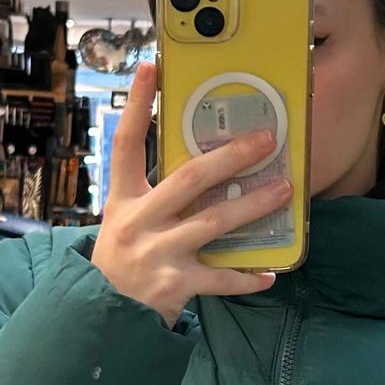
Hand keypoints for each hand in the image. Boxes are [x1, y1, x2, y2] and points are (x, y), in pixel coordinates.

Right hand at [91, 62, 289, 327]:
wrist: (101, 316)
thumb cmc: (122, 261)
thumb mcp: (125, 222)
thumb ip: (156, 197)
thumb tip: (207, 168)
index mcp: (123, 199)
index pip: (127, 144)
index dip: (138, 106)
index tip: (151, 68)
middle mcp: (138, 222)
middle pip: (189, 179)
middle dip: (231, 157)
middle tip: (266, 139)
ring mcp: (156, 254)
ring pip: (213, 223)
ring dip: (253, 206)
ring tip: (283, 191)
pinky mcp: (174, 285)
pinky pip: (220, 279)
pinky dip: (246, 277)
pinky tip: (270, 273)